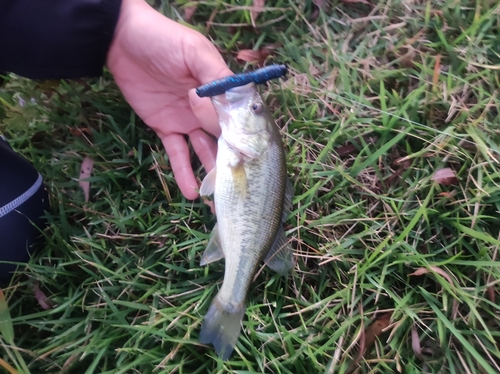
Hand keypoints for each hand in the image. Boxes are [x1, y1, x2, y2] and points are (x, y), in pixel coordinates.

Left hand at [106, 0, 231, 198]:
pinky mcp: (165, 128)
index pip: (240, 118)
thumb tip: (220, 115)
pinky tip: (192, 193)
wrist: (122, 40)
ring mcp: (187, 120)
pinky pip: (177, 154)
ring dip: (212, 174)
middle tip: (240, 189)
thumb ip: (213, 79)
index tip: (253, 161)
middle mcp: (208, 108)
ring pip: (204, 151)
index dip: (246, 138)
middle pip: (225, 139)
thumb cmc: (163, 39)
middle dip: (233, 162)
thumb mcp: (195, 52)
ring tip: (218, 199)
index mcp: (221, 90)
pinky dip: (184, 173)